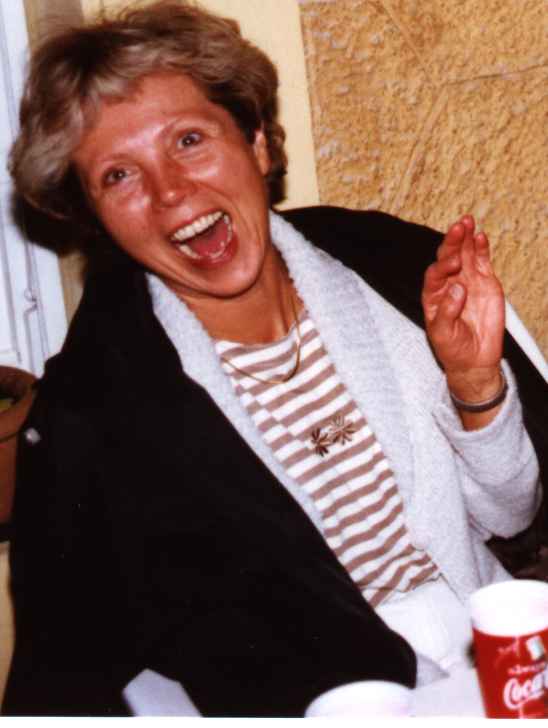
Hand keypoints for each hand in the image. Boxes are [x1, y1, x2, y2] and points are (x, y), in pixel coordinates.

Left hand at [422, 215, 504, 403]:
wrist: (474, 359)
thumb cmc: (452, 348)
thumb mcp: (442, 334)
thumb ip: (447, 312)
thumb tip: (457, 289)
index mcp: (433, 295)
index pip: (434, 275)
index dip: (442, 267)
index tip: (452, 264)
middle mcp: (448, 284)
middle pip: (448, 258)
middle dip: (452, 242)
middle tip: (458, 227)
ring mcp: (467, 281)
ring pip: (464, 255)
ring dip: (465, 238)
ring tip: (466, 222)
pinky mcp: (485, 283)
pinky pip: (481, 262)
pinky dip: (481, 249)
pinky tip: (480, 236)